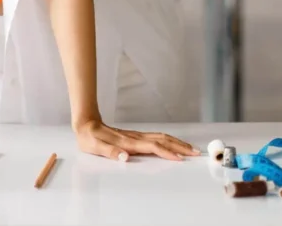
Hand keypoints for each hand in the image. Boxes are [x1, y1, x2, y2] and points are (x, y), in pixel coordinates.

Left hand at [74, 119, 199, 160]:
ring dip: (177, 142)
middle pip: (162, 140)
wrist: (86, 123)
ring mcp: (136, 135)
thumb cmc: (90, 137)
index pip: (152, 147)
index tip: (180, 158)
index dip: (166, 152)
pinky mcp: (135, 136)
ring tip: (190, 149)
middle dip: (179, 146)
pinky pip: (156, 137)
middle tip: (195, 153)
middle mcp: (135, 137)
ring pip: (161, 137)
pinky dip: (168, 141)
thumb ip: (110, 152)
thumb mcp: (95, 147)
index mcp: (128, 142)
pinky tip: (173, 144)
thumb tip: (125, 157)